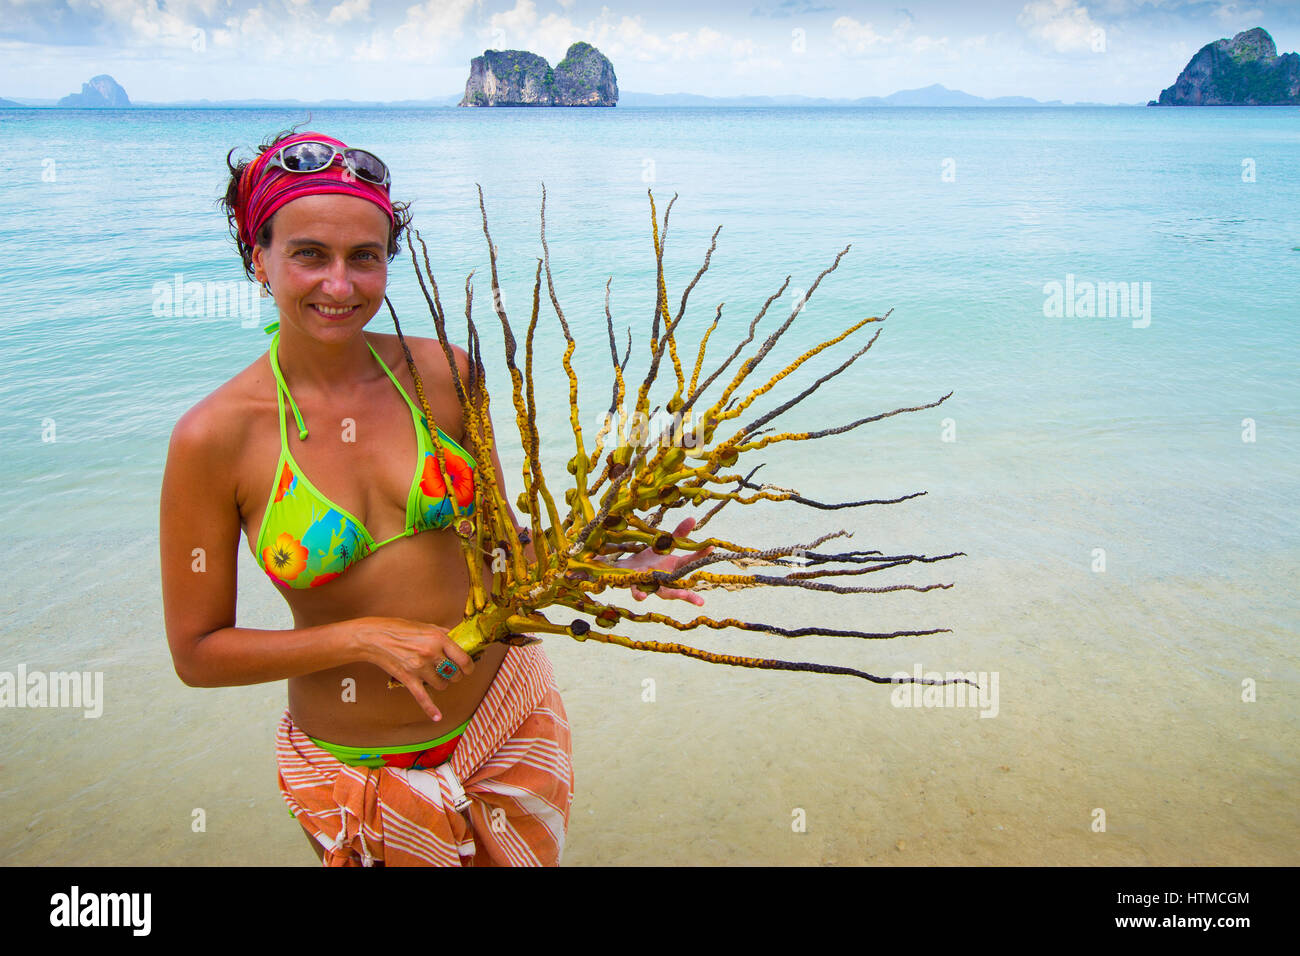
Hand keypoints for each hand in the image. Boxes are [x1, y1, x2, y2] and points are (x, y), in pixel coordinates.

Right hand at [354, 616, 474, 721]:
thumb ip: (443, 633)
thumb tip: (457, 639)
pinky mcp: (408, 679)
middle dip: (455, 676)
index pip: (464, 659)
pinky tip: (437, 717)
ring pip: (441, 685)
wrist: (374, 637)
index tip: (468, 668)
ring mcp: (420, 668)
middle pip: (454, 674)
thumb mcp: (425, 625)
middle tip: (450, 672)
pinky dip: (430, 709)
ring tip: (435, 677)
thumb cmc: (399, 628)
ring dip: (441, 683)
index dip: (469, 666)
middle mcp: (431, 654)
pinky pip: (422, 697)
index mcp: (438, 638)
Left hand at [614, 517, 713, 605]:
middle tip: (700, 601)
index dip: (701, 555)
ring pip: (662, 592)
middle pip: (679, 588)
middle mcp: (665, 579)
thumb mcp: (664, 544)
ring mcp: (651, 583)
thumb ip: (678, 535)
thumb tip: (692, 518)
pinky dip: (639, 594)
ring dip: (672, 595)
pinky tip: (642, 597)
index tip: (711, 547)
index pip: (690, 562)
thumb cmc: (650, 558)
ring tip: (682, 596)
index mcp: (674, 568)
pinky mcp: (635, 583)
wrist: (626, 566)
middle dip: (689, 596)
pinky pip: (638, 591)